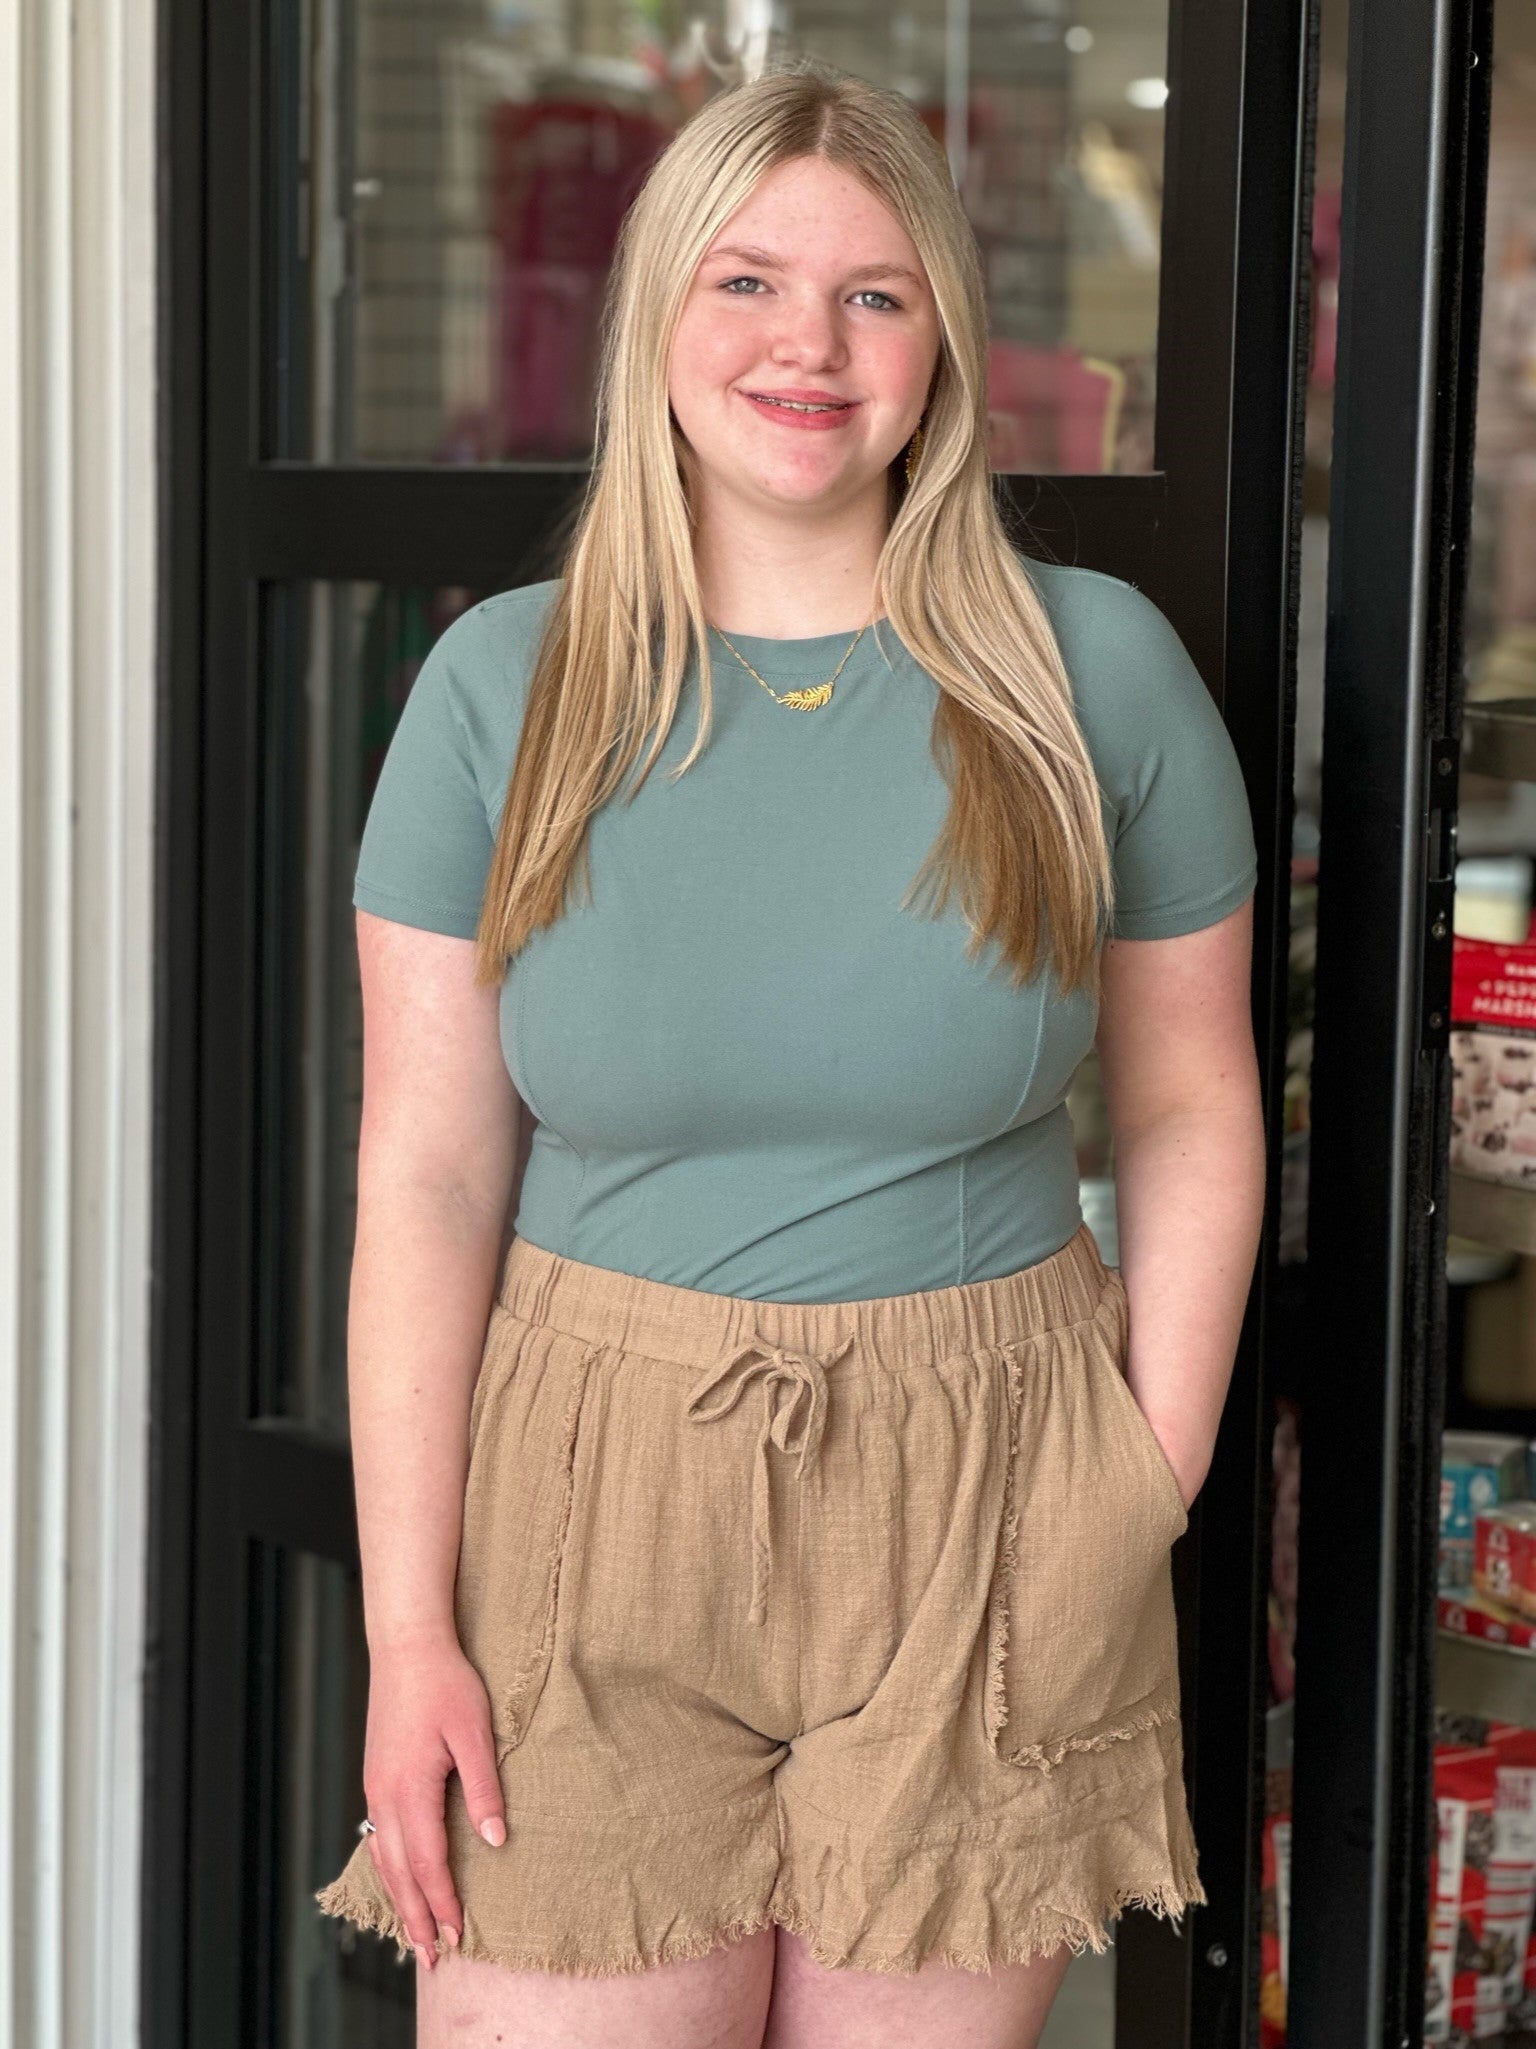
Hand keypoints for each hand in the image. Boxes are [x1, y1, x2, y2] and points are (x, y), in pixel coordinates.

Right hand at [360, 1633, 507, 1967]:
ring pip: (384, 1860)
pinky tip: (396, 1878)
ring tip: (413, 1934)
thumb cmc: (446, 1684)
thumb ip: (484, 1788)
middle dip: (417, 1918)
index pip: (428, 1864)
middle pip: (399, 1874)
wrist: (406, 1647)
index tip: (459, 1936)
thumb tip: (496, 1842)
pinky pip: (377, 1837)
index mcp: (410, 1790)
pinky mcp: (376, 1778)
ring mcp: (375, 1788)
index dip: (444, 1903)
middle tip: (432, 1960)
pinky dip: (387, 1869)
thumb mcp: (475, 1732)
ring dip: (400, 1899)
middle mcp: (385, 1797)